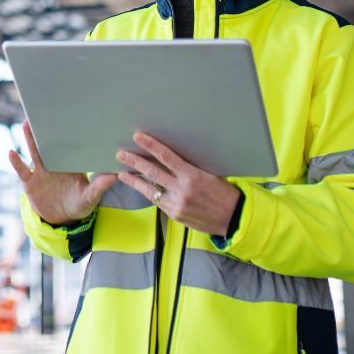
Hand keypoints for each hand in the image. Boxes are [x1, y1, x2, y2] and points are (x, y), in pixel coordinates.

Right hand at [9, 120, 116, 225]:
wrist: (62, 221)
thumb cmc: (80, 205)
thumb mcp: (91, 197)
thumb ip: (100, 186)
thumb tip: (115, 174)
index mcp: (69, 164)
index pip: (68, 145)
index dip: (68, 132)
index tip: (69, 116)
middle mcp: (54, 164)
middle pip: (49, 144)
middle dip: (46, 129)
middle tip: (44, 111)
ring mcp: (40, 172)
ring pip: (34, 152)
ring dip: (30, 138)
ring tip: (27, 124)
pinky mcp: (30, 183)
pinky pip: (22, 171)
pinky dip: (16, 162)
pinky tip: (11, 152)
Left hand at [116, 132, 240, 236]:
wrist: (233, 217)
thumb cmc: (223, 192)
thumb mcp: (208, 174)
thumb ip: (188, 169)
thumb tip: (170, 159)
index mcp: (192, 175)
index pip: (166, 156)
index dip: (150, 145)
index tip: (138, 137)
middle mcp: (181, 189)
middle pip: (152, 172)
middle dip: (135, 161)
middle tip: (121, 153)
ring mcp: (176, 204)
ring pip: (150, 189)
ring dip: (134, 180)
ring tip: (122, 172)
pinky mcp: (174, 215)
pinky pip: (158, 201)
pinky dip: (149, 192)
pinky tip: (140, 187)